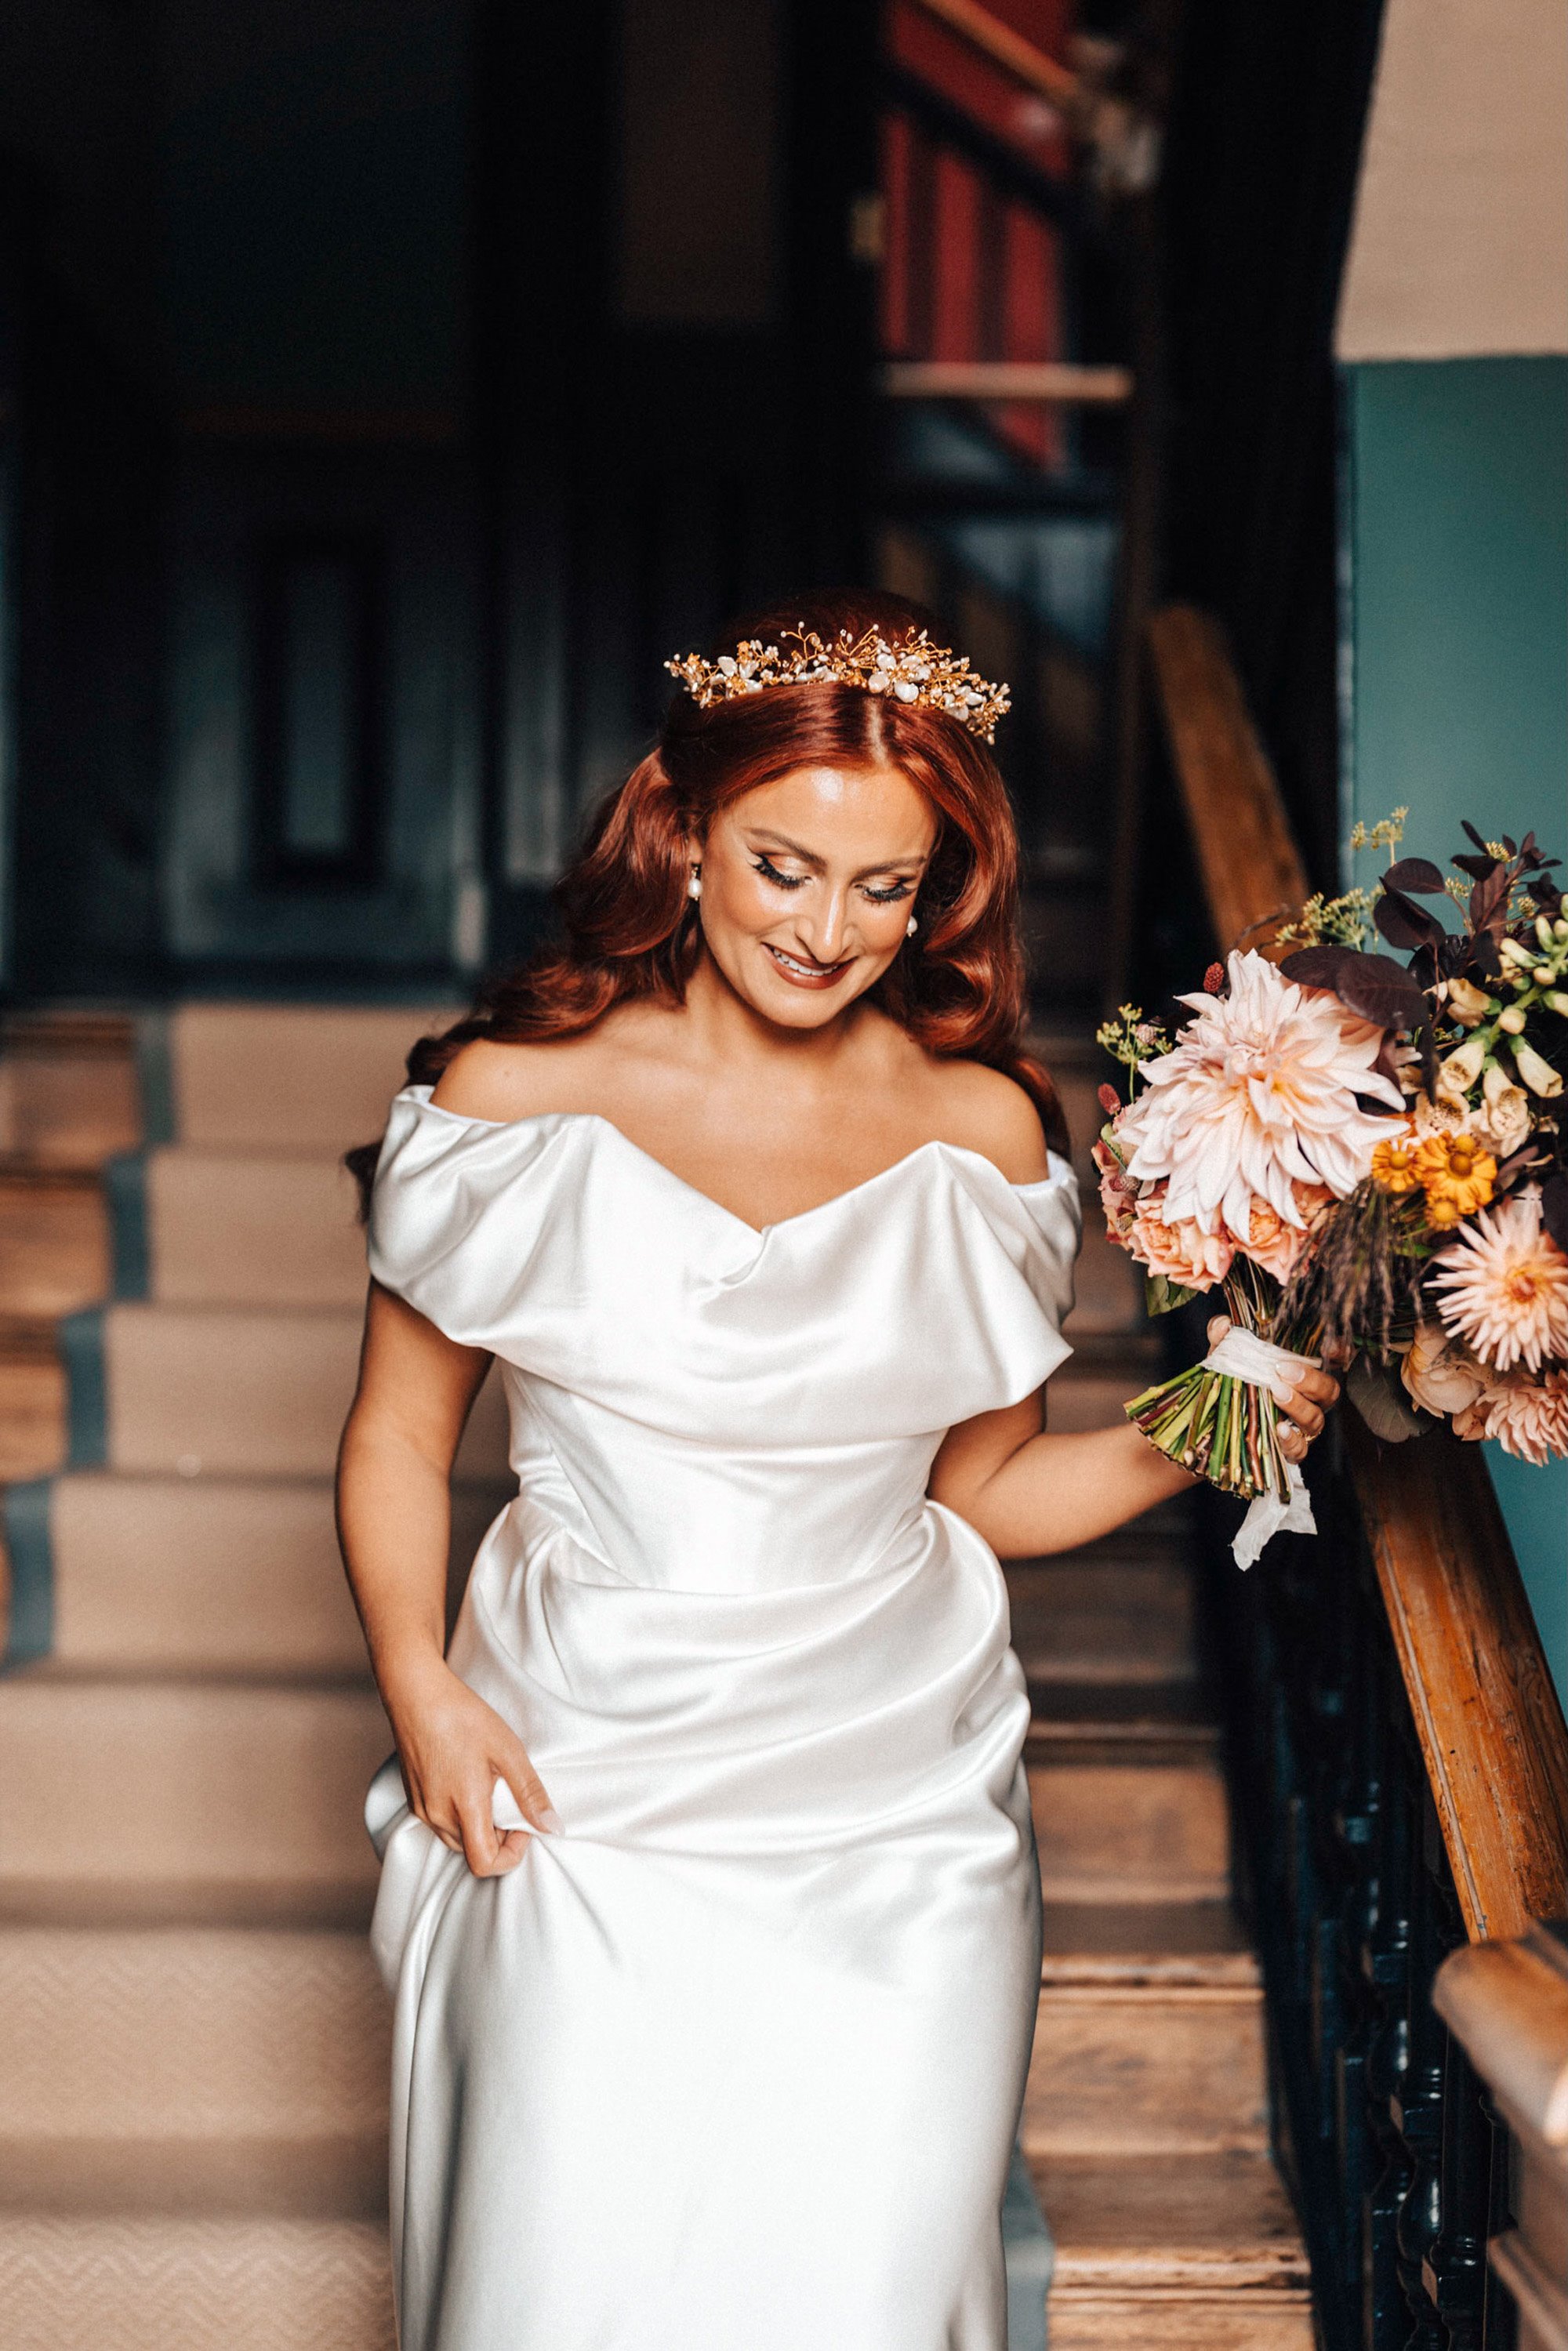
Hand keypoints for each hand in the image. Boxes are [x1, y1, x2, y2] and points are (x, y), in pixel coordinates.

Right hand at [382, 1650, 556, 1876]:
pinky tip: (469, 1781)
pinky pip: (440, 1823)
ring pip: (456, 1839)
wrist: (416, 1693)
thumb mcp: (508, 1750)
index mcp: (463, 1807)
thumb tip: (552, 1827)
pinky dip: (460, 1815)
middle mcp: (437, 1815)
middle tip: (510, 1801)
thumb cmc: (462, 1716)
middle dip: (498, 1838)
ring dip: (479, 1827)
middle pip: (472, 1852)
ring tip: (491, 1789)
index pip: (484, 1863)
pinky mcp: (413, 1798)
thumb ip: (530, 1793)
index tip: (523, 1824)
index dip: (511, 1854)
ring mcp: (421, 1808)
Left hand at [1205, 1316, 1341, 1466]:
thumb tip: (1224, 1325)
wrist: (1214, 1418)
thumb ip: (1223, 1336)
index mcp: (1302, 1373)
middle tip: (1283, 1371)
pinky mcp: (1289, 1448)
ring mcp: (1302, 1425)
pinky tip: (1279, 1429)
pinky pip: (1300, 1449)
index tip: (1333, 1347)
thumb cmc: (1231, 1380)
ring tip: (1277, 1393)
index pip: (1335, 1361)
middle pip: (1329, 1390)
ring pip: (1316, 1419)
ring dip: (1298, 1405)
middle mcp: (1310, 1399)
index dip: (1342, 1354)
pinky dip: (1292, 1440)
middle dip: (1310, 1380)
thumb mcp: (1224, 1355)